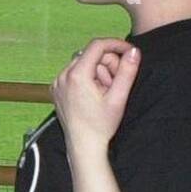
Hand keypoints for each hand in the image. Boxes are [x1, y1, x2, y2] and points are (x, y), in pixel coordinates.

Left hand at [51, 38, 140, 153]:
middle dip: (107, 65)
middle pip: (91, 55)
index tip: (128, 52)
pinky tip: (93, 96)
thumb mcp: (118, 98)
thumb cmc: (100, 125)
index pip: (97, 45)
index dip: (116, 45)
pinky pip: (75, 74)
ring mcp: (57, 83)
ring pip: (84, 64)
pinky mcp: (57, 90)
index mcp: (77, 75)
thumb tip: (133, 51)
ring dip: (98, 73)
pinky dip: (87, 79)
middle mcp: (63, 76)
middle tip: (115, 85)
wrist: (83, 146)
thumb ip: (127, 72)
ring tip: (104, 93)